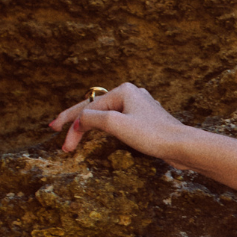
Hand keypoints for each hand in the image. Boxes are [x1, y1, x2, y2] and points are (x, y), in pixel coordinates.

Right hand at [48, 83, 187, 163]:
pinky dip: (104, 129)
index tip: (53, 133)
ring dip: (90, 128)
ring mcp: (139, 107)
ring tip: (74, 140)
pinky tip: (99, 134)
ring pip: (106, 116)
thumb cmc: (152, 135)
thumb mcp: (116, 124)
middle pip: (95, 110)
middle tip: (59, 137)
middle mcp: (131, 94)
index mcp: (123, 90)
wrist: (183, 146)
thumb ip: (92, 119)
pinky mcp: (146, 121)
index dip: (69, 122)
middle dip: (77, 125)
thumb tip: (80, 120)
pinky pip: (118, 122)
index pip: (88, 108)